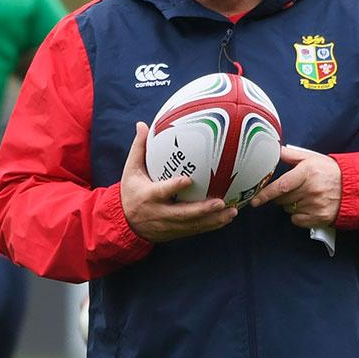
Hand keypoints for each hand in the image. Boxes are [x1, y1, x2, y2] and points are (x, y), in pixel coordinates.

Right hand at [122, 122, 235, 242]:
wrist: (126, 224)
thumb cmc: (131, 192)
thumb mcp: (131, 171)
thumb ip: (139, 149)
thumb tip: (142, 124)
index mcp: (148, 197)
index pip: (161, 192)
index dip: (174, 187)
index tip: (188, 179)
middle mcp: (159, 213)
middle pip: (183, 214)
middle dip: (203, 210)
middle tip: (221, 202)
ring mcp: (169, 226)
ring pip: (193, 225)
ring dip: (213, 220)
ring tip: (232, 212)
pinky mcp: (176, 233)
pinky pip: (196, 230)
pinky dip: (211, 225)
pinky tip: (227, 218)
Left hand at [250, 145, 342, 227]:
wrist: (353, 187)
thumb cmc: (330, 171)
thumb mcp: (312, 158)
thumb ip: (292, 155)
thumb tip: (275, 150)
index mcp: (307, 173)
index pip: (281, 186)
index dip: (266, 194)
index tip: (255, 200)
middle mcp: (311, 190)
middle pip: (282, 199)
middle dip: (280, 196)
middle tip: (292, 190)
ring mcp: (315, 205)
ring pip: (288, 209)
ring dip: (290, 205)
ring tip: (304, 197)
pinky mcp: (319, 217)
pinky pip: (297, 220)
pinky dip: (298, 216)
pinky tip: (308, 207)